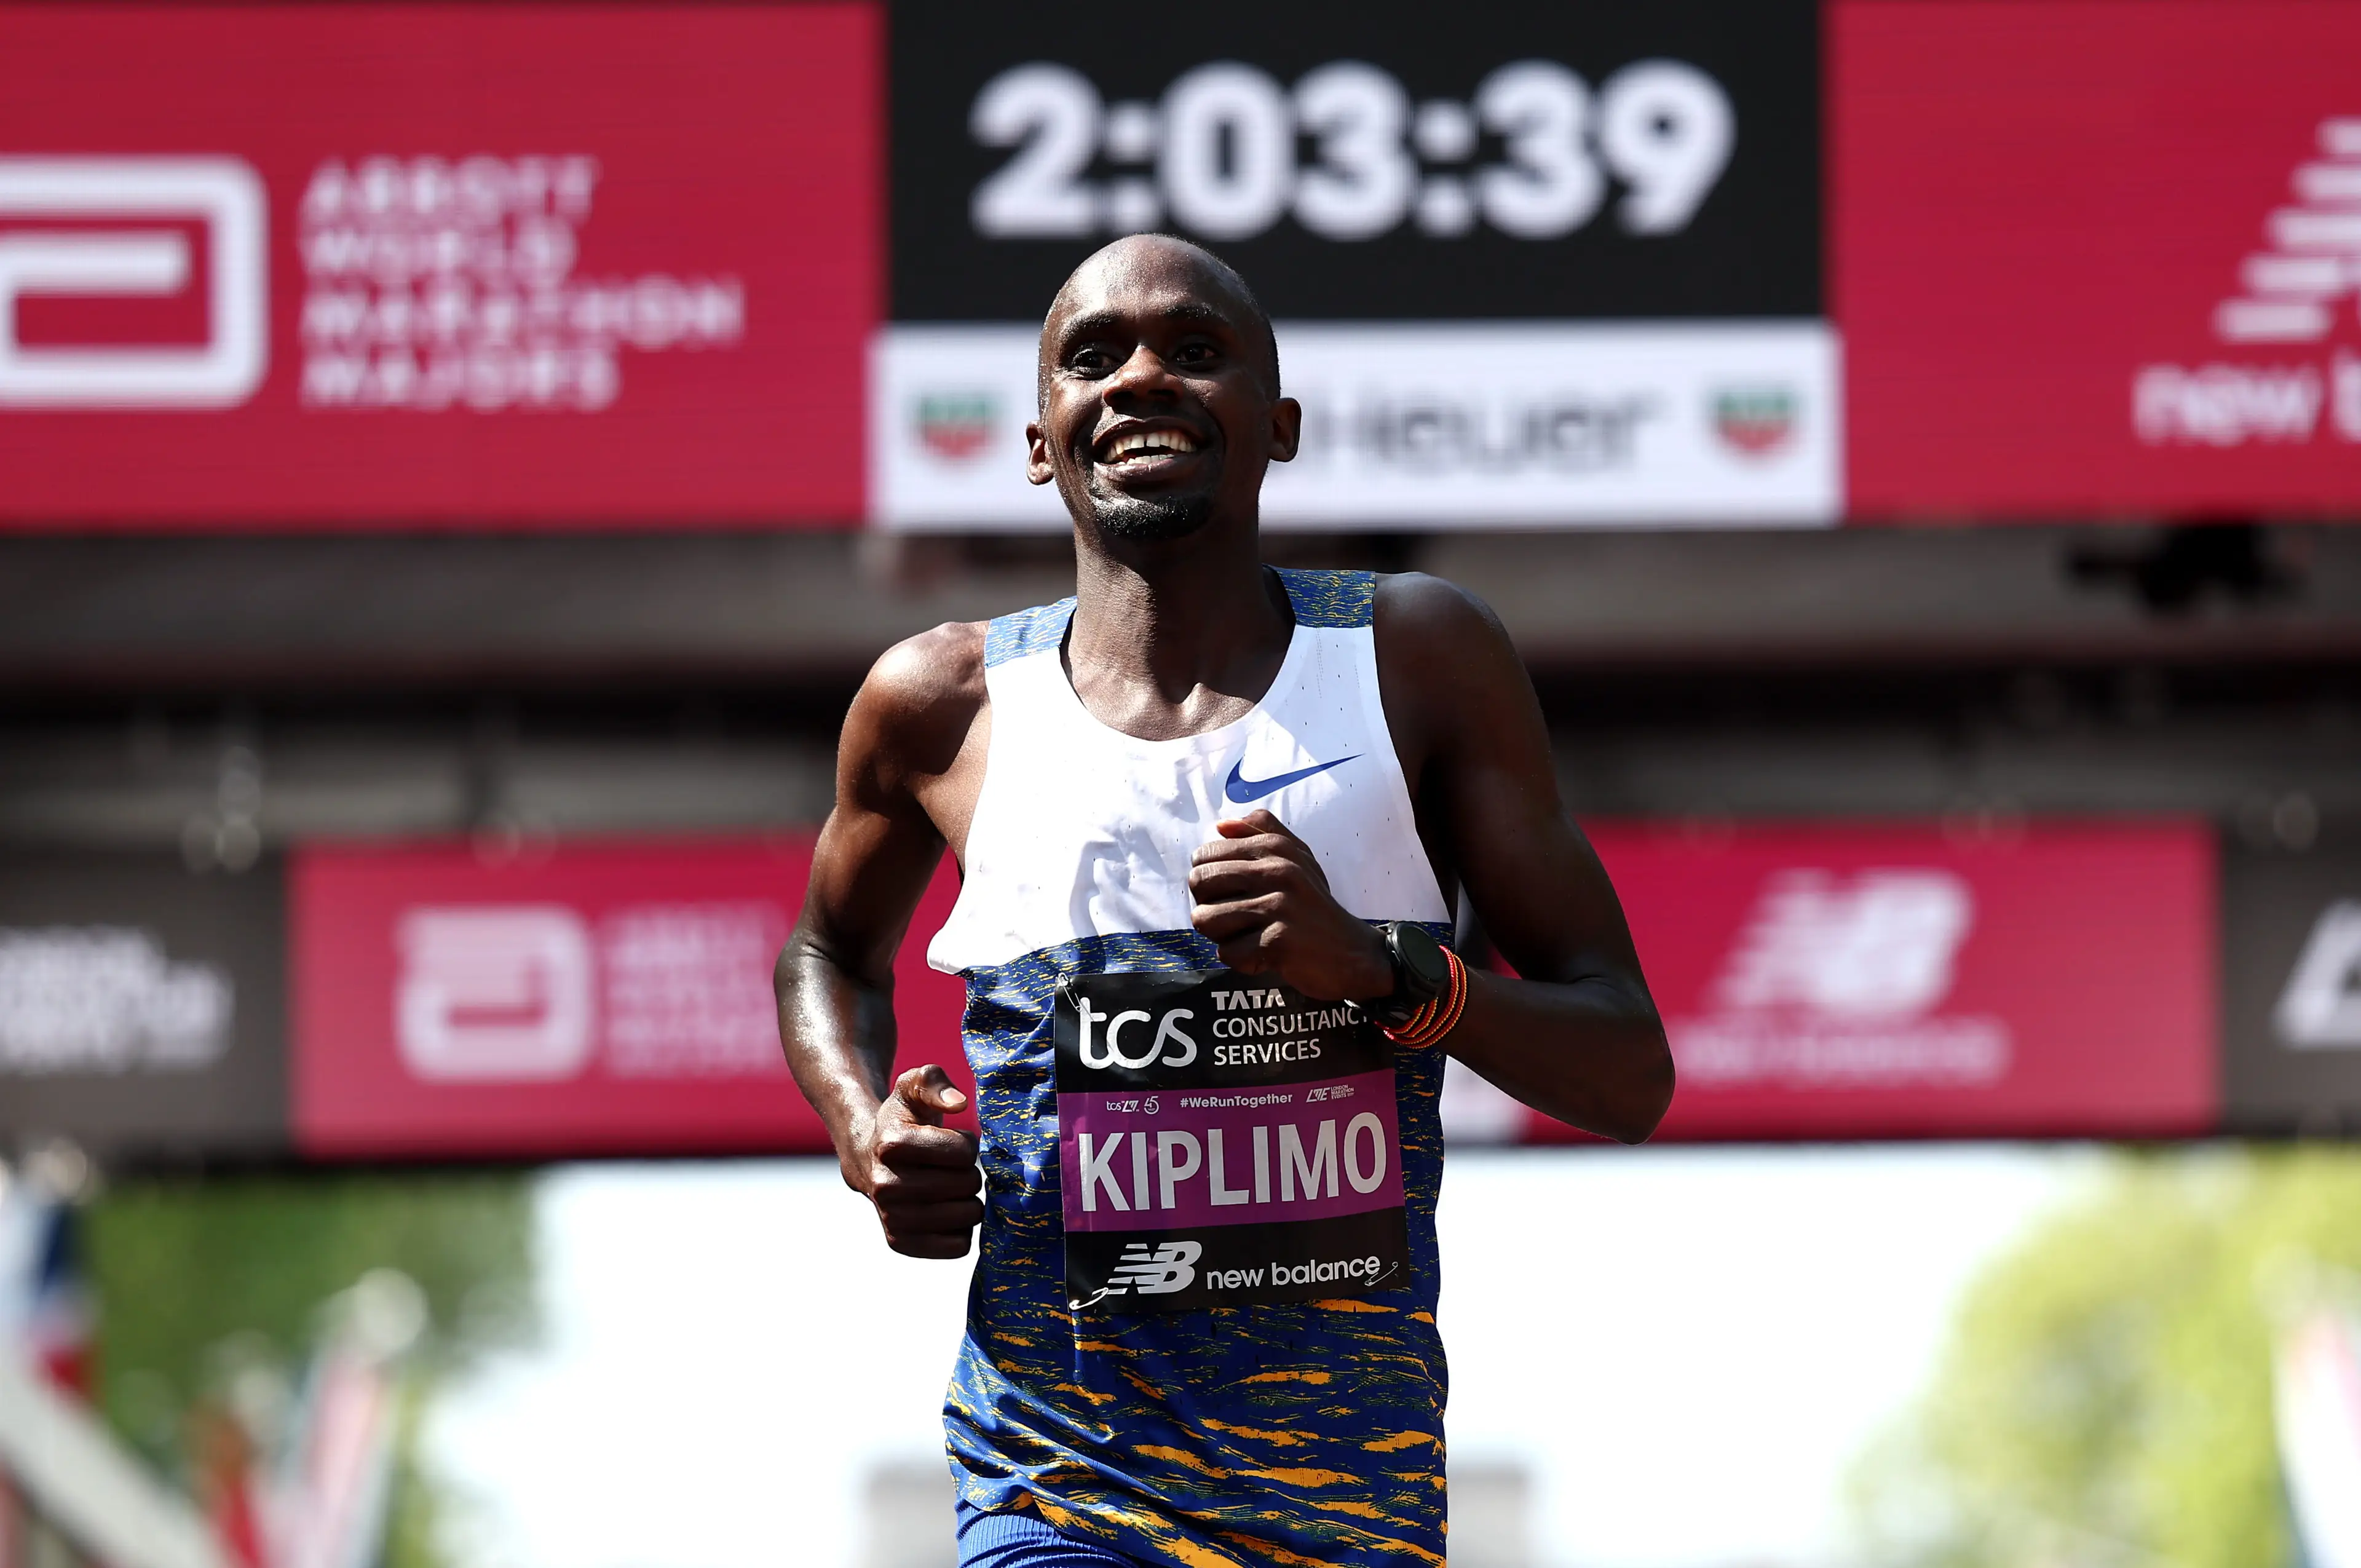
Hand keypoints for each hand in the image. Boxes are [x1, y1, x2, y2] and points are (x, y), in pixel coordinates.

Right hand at [851, 1065, 982, 1257]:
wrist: (870, 1155)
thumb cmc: (904, 1119)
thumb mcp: (915, 1085)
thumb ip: (935, 1082)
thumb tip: (958, 1104)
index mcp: (891, 1144)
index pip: (964, 1151)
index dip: (966, 1144)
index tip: (951, 1142)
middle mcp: (885, 1185)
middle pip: (967, 1184)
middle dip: (970, 1172)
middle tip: (952, 1168)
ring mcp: (891, 1217)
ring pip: (967, 1217)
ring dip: (969, 1201)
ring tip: (951, 1188)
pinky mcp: (900, 1242)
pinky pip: (958, 1246)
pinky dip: (963, 1230)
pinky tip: (948, 1212)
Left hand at [1187, 809, 1393, 1000]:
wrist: (1354, 953)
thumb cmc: (1315, 906)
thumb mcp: (1298, 859)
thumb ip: (1262, 833)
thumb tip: (1221, 825)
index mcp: (1274, 847)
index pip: (1204, 855)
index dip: (1209, 880)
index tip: (1232, 894)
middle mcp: (1276, 871)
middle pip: (1199, 883)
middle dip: (1209, 905)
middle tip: (1237, 918)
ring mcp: (1278, 906)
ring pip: (1205, 919)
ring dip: (1222, 936)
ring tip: (1250, 936)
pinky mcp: (1278, 941)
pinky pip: (1227, 953)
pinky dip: (1241, 961)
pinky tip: (1264, 956)